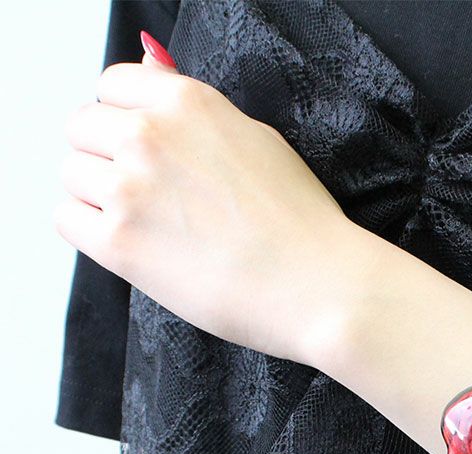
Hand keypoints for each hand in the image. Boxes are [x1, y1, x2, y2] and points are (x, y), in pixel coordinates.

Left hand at [54, 34, 368, 366]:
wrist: (321, 288)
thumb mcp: (257, 141)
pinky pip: (68, 220)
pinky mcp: (119, 242)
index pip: (110, 87)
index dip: (125, 122)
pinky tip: (140, 249)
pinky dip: (93, 235)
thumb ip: (193, 111)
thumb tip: (150, 66)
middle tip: (155, 199)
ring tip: (155, 229)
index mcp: (186, 103)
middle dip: (108, 159)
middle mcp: (150, 135)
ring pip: (72, 175)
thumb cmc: (302, 225)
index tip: (148, 154)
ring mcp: (129, 188)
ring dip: (101, 200)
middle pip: (82, 128)